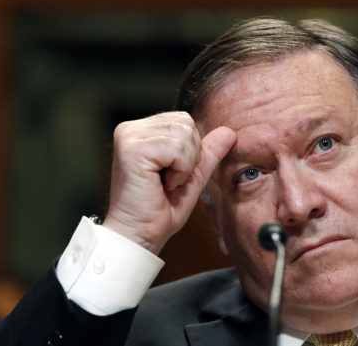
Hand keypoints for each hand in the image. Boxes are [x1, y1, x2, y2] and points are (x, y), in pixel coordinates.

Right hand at [102, 112, 235, 254]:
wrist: (140, 236)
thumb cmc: (159, 211)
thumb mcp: (192, 177)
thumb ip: (208, 153)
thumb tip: (229, 131)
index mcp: (142, 131)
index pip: (185, 120)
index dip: (191, 151)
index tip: (172, 176)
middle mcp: (131, 128)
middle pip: (187, 123)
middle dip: (190, 156)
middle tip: (169, 180)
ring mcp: (129, 136)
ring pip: (185, 134)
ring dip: (184, 165)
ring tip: (165, 183)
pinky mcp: (131, 149)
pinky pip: (178, 149)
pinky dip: (179, 171)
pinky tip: (161, 185)